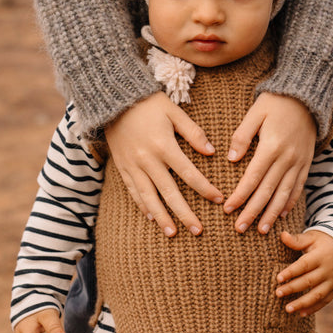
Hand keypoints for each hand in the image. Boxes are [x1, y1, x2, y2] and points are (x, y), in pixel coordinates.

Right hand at [105, 92, 222, 235]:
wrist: (112, 99)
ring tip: (173, 233)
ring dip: (162, 217)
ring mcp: (132, 166)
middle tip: (198, 231)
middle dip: (185, 213)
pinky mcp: (122, 167)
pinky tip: (152, 218)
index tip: (219, 200)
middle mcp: (147, 160)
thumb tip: (212, 153)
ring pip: (149, 198)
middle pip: (170, 193)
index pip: (189, 173)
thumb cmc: (148, 103)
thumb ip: (193, 132)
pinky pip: (133, 191)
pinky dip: (143, 206)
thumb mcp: (173, 111)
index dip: (205, 188)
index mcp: (164, 146)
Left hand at [223, 93, 315, 232]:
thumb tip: (231, 159)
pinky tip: (282, 215)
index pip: (252, 178)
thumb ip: (242, 136)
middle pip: (267, 191)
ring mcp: (299, 162)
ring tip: (261, 230)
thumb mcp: (255, 113)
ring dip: (272, 213)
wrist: (307, 96)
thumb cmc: (276, 102)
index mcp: (271, 147)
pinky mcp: (307, 163)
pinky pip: (298, 187)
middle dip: (253, 212)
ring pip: (284, 194)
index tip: (228, 209)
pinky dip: (290, 202)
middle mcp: (287, 158)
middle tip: (240, 228)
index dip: (240, 196)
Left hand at [275, 229, 332, 315]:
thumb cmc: (322, 242)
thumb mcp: (311, 237)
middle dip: (293, 288)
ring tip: (287, 308)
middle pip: (309, 281)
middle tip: (277, 293)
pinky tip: (301, 313)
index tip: (278, 278)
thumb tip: (282, 235)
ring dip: (302, 303)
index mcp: (321, 256)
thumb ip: (297, 240)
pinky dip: (314, 308)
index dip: (291, 272)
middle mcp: (329, 270)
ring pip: (317, 294)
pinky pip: (325, 301)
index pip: (304, 265)